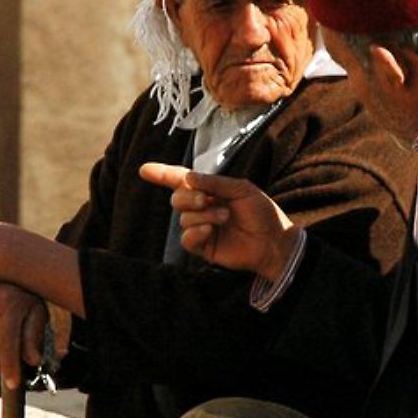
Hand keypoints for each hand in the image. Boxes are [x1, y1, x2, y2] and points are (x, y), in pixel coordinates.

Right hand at [138, 163, 296, 279]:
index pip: (181, 181)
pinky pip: (187, 239)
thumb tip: (187, 178)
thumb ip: (214, 183)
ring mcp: (202, 228)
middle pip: (177, 199)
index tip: (144, 170)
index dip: (162, 174)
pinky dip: (195, 232)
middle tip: (206, 199)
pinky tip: (210, 230)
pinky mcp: (204, 247)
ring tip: (225, 217)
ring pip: (183, 219)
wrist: (274, 241)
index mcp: (210, 190)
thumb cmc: (262, 212)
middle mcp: (203, 208)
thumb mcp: (241, 189)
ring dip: (203, 215)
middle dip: (188, 197)